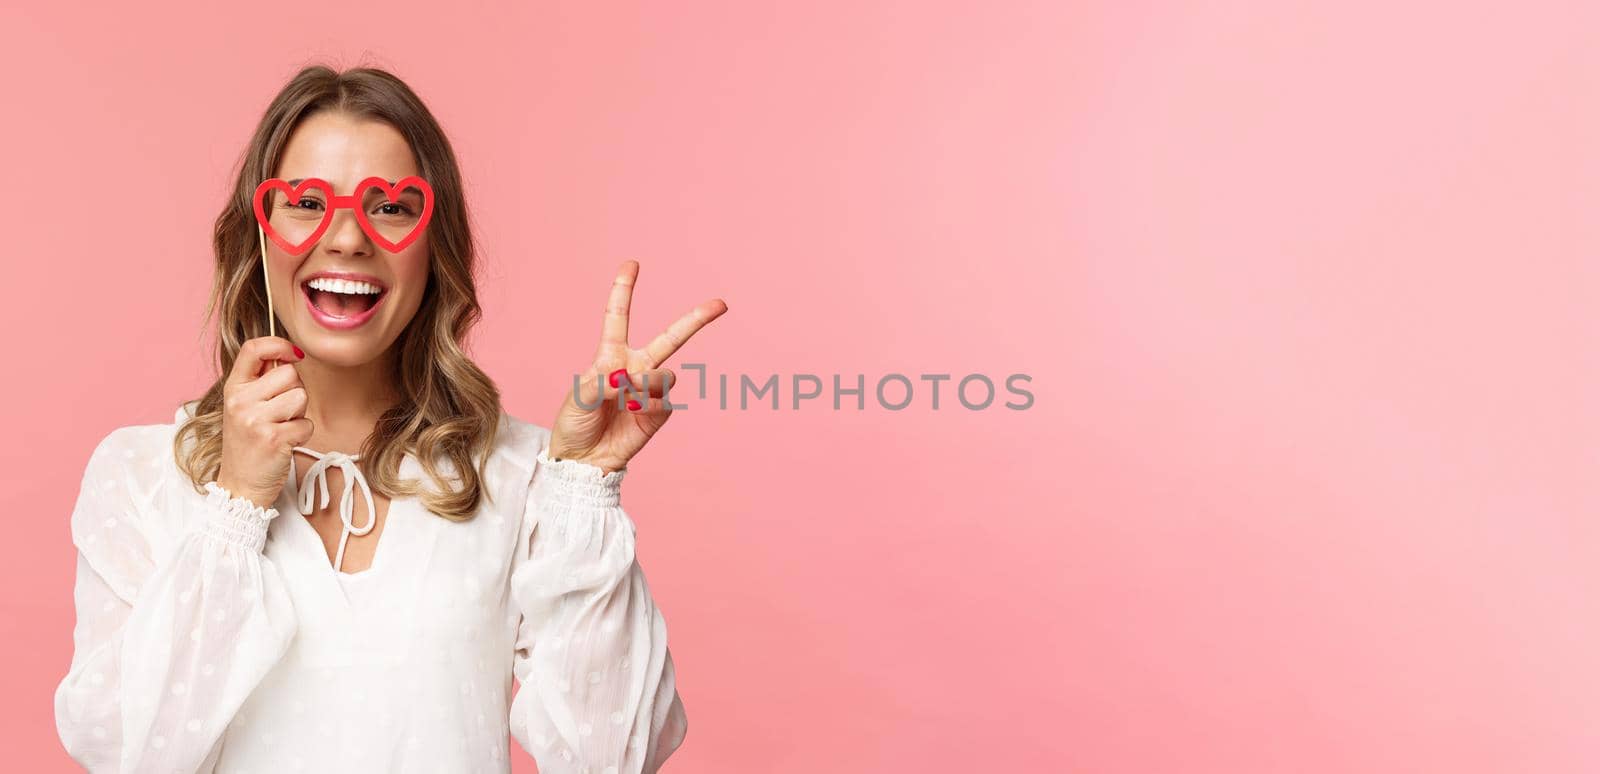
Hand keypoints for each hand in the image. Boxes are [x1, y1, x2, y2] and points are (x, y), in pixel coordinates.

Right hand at [216, 336, 312, 507]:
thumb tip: (290, 354)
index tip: (295, 354)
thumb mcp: (244, 407)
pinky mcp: (273, 439)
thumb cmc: (249, 443)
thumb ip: (261, 381)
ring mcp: (255, 420)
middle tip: (281, 413)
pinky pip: (306, 423)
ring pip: (301, 396)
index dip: (279, 344)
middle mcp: (240, 401)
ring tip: (282, 427)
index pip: (253, 349)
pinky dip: (303, 434)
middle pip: (289, 373)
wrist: (240, 485)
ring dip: (300, 413)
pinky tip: (286, 443)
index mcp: (233, 388)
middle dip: (295, 391)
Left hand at [547, 260, 727, 473]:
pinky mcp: (659, 414)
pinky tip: (636, 413)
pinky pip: (665, 402)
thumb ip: (601, 381)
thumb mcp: (577, 397)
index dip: (624, 289)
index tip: (632, 264)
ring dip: (649, 383)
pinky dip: (651, 406)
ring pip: (665, 374)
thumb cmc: (574, 424)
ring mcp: (649, 391)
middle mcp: (635, 368)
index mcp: (610, 356)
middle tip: (720, 304)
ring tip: (629, 398)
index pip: (618, 317)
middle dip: (695, 320)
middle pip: (670, 338)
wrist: (583, 460)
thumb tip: (628, 377)